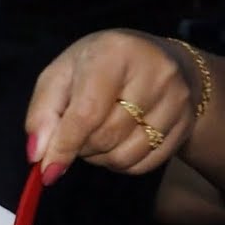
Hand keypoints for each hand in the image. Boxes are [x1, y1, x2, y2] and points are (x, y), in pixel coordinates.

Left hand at [26, 29, 198, 184]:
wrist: (157, 59)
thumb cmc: (97, 67)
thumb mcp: (60, 76)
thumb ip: (42, 114)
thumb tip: (37, 154)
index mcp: (114, 53)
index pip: (87, 113)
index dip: (64, 146)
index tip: (47, 170)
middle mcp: (154, 73)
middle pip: (105, 137)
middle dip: (80, 147)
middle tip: (75, 134)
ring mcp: (177, 98)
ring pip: (125, 155)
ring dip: (100, 157)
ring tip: (96, 134)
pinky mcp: (187, 122)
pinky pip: (145, 164)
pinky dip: (121, 163)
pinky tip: (118, 141)